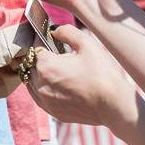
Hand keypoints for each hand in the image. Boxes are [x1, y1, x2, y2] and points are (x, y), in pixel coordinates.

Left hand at [24, 25, 138, 132]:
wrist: (113, 104)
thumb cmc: (102, 73)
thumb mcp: (87, 44)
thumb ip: (67, 32)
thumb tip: (55, 31)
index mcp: (46, 66)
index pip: (35, 48)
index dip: (43, 41)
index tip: (51, 39)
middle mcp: (41, 85)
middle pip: (31, 66)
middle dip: (41, 58)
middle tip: (56, 54)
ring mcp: (46, 101)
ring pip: (32, 83)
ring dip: (39, 74)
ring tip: (56, 70)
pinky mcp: (54, 112)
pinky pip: (40, 98)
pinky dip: (44, 89)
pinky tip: (57, 85)